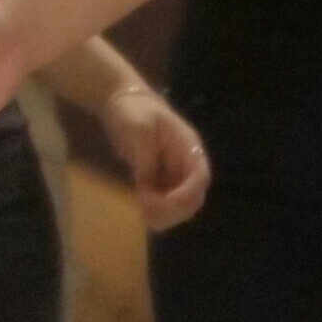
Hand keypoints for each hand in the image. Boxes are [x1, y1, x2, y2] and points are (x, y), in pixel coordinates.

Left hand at [103, 83, 211, 230]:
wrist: (121, 102)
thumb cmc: (133, 110)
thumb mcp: (139, 130)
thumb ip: (145, 160)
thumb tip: (147, 189)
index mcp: (188, 147)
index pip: (200, 176)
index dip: (187, 194)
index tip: (165, 203)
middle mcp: (187, 163)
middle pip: (194, 196)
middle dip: (175, 210)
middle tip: (151, 216)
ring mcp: (175, 172)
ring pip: (181, 204)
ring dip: (167, 215)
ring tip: (145, 218)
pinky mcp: (162, 178)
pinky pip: (167, 201)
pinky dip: (158, 211)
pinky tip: (143, 214)